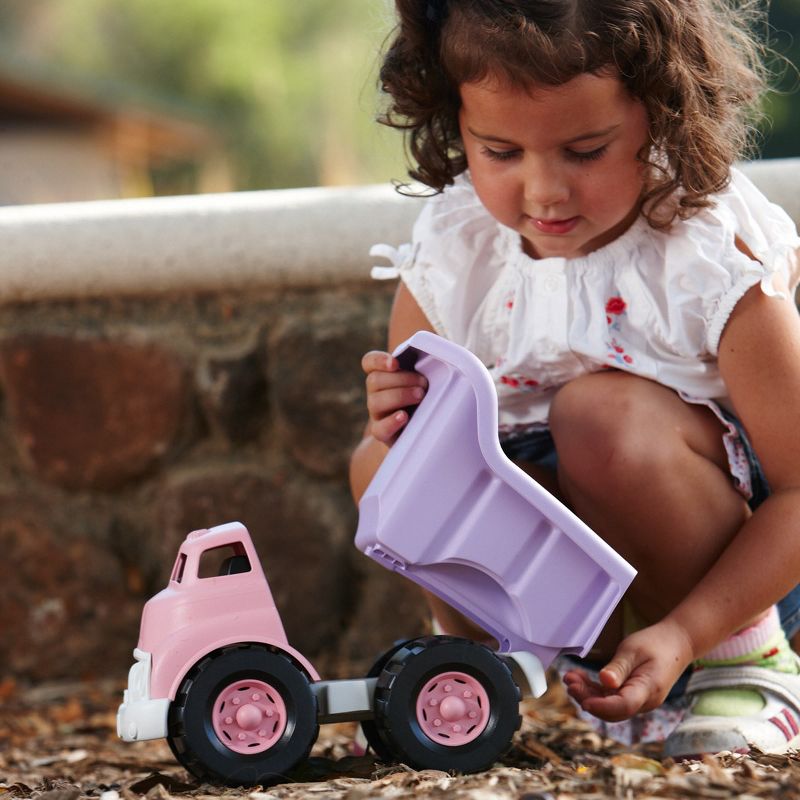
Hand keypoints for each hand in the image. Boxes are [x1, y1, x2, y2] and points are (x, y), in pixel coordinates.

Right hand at [362, 350, 427, 444]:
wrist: (422, 431)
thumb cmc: (427, 398)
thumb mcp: (428, 380)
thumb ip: (430, 366)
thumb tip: (449, 353)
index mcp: (383, 375)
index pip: (369, 362)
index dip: (378, 360)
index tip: (395, 363)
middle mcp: (375, 393)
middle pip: (374, 380)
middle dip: (401, 379)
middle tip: (424, 384)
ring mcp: (377, 413)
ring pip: (375, 401)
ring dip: (400, 395)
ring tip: (421, 396)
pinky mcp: (382, 433)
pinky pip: (379, 428)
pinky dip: (392, 421)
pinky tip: (404, 416)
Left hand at [562, 618, 694, 721]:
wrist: (677, 644)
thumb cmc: (655, 644)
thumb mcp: (634, 650)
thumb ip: (619, 667)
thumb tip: (604, 682)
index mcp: (648, 690)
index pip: (623, 706)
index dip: (601, 706)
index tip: (582, 699)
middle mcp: (644, 701)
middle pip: (613, 710)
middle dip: (588, 698)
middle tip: (568, 681)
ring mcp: (639, 701)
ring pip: (610, 706)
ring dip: (589, 694)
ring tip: (570, 678)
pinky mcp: (633, 695)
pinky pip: (613, 699)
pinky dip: (596, 691)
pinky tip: (582, 679)